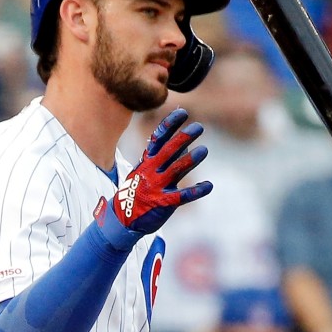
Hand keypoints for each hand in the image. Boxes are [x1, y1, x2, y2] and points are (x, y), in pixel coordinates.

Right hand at [95, 108, 211, 248]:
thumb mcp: (146, 170)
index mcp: (146, 161)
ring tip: (204, 150)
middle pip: (168, 151)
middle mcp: (151, 171)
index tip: (182, 113)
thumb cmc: (138, 190)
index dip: (169, 125)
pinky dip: (196, 191)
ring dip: (190, 160)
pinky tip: (208, 185)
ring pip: (175, 170)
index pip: (158, 138)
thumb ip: (165, 155)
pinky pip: (181, 196)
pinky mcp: (163, 203)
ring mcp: (156, 187)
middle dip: (183, 138)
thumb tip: (183, 138)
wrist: (122, 219)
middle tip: (199, 127)